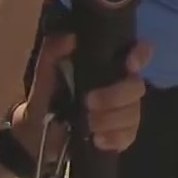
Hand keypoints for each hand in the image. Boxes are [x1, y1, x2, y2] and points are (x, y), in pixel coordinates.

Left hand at [13, 35, 152, 156]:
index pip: (138, 52)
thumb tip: (71, 38)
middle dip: (115, 97)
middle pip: (137, 87)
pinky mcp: (123, 135)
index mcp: (107, 68)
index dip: (141, 55)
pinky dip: (114, 138)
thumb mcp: (42, 76)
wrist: (36, 137)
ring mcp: (124, 112)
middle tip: (89, 103)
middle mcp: (121, 87)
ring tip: (88, 125)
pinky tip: (97, 139)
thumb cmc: (43, 102)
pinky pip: (130, 135)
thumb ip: (52, 54)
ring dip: (110, 120)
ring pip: (134, 113)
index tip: (129, 65)